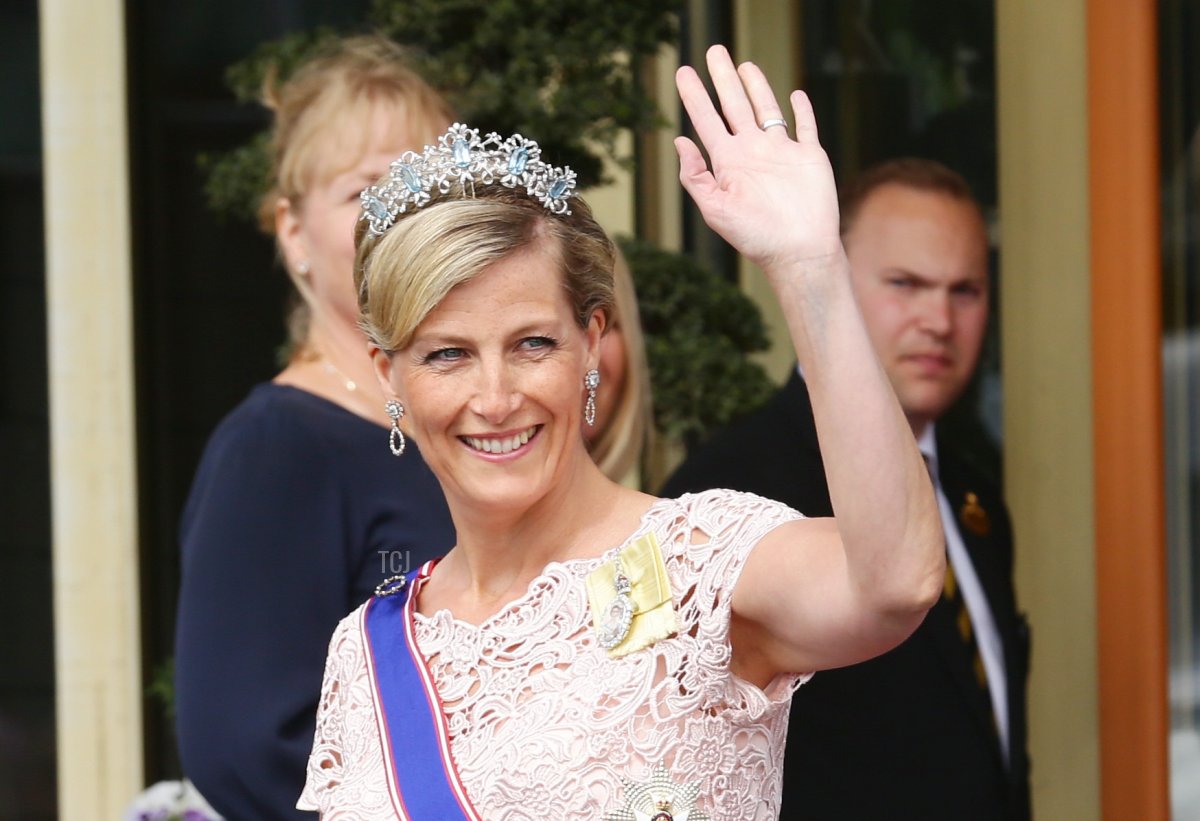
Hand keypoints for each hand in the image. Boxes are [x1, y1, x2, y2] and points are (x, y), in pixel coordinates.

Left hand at [674, 45, 841, 275]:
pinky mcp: (809, 157)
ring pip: (767, 109)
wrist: (798, 252)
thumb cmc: (755, 237)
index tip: (682, 72)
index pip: (707, 120)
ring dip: (757, 87)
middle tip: (713, 50)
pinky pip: (805, 127)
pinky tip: (795, 95)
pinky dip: (801, 110)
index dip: (694, 96)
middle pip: (735, 105)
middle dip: (723, 78)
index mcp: (728, 163)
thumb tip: (680, 141)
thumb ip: (696, 176)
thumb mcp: (716, 210)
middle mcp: (753, 152)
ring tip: (744, 64)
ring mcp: (781, 152)